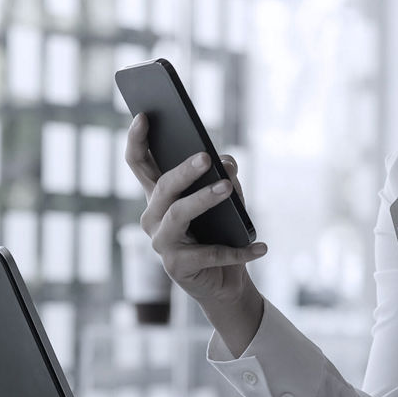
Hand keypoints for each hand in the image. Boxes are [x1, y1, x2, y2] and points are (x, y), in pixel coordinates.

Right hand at [125, 113, 267, 307]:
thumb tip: (226, 164)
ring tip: (228, 188)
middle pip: (162, 186)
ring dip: (204, 199)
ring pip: (179, 213)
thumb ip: (224, 177)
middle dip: (184, 170)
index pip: (139, 163)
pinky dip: (239, 250)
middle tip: (206, 157)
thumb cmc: (221, 232)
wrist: (225, 281)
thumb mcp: (226, 200)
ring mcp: (161, 243)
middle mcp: (153, 217)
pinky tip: (261, 247)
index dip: (136, 139)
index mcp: (159, 195)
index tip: (144, 115)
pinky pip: (210, 253)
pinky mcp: (176, 267)